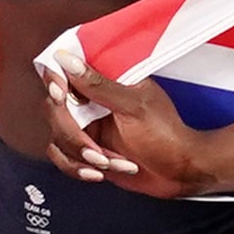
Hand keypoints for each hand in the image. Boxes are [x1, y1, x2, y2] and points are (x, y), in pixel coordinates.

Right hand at [40, 61, 233, 191]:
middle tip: (96, 150)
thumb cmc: (166, 134)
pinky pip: (62, 157)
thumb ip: (99, 85)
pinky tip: (100, 173)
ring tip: (110, 162)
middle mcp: (92, 103)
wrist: (179, 170)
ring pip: (57, 137)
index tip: (61, 93)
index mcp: (105, 83)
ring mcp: (87, 127)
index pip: (65, 73)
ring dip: (81, 155)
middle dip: (73, 135)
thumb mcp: (134, 106)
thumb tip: (68, 59)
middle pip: (54, 111)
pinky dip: (78, 168)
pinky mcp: (85, 150)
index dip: (56, 82)